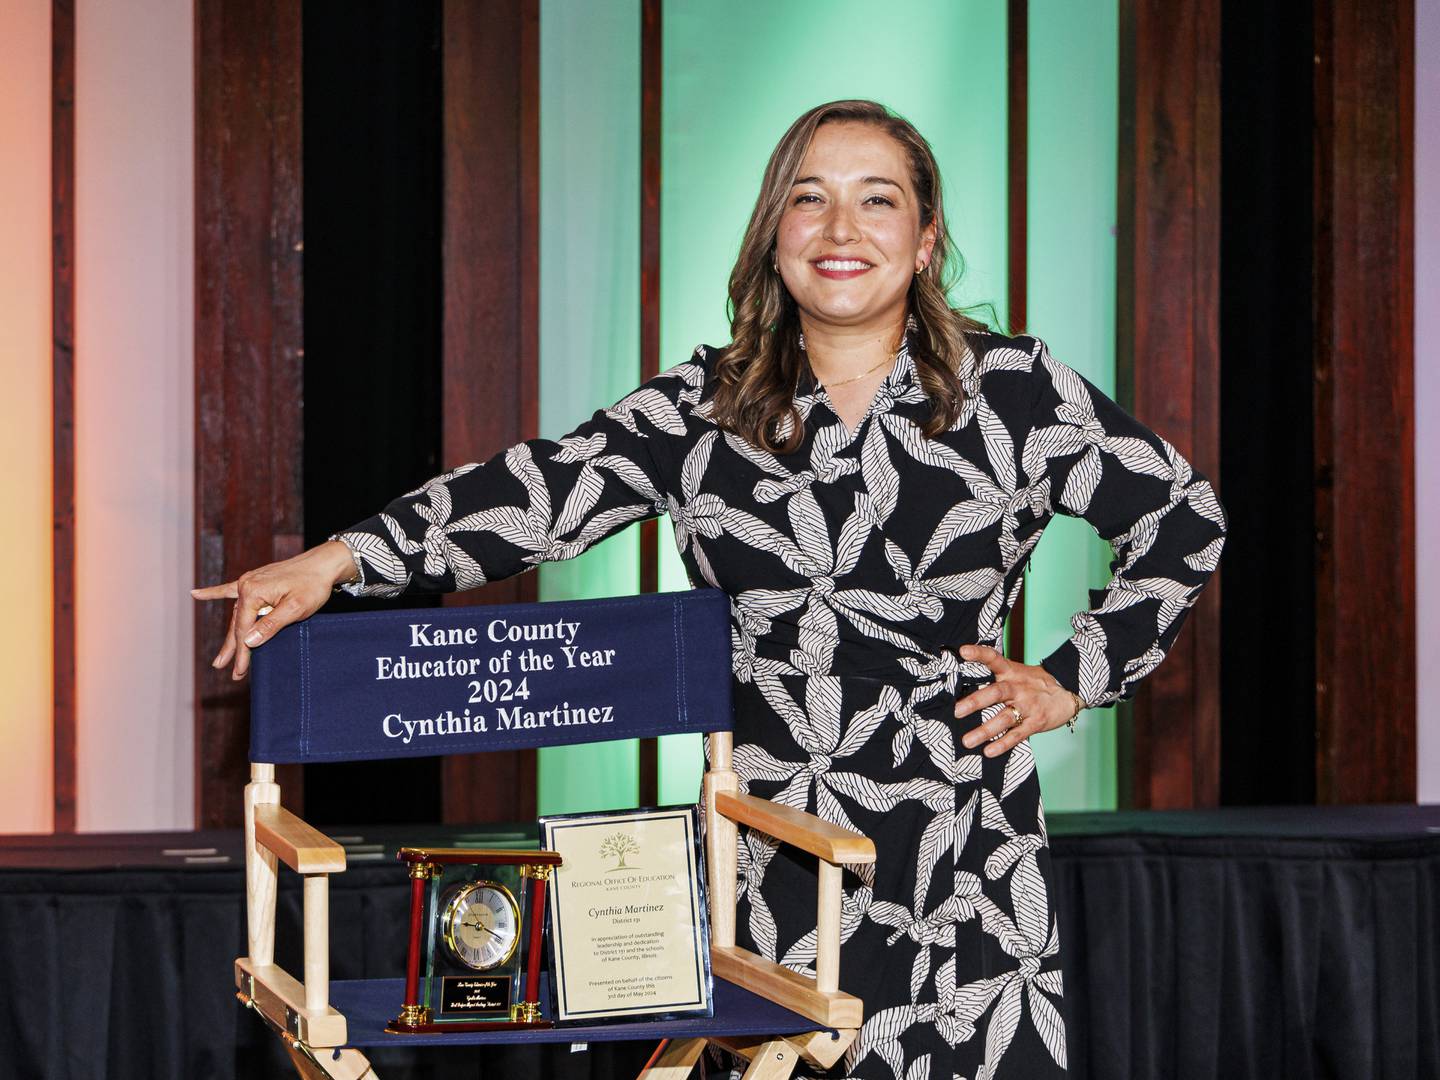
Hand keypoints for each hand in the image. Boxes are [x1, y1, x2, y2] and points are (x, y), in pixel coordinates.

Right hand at [190, 540, 358, 680]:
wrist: (324, 563)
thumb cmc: (313, 585)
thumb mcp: (295, 608)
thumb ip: (271, 624)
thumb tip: (249, 641)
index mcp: (253, 592)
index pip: (244, 629)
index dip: (242, 652)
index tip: (239, 671)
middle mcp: (246, 585)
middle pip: (238, 624)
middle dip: (233, 648)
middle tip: (223, 669)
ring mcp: (250, 582)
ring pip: (237, 614)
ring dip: (231, 635)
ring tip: (221, 657)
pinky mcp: (256, 580)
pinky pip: (230, 590)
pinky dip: (214, 593)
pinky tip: (196, 594)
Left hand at [953, 644, 1080, 756]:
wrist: (1069, 690)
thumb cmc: (1035, 683)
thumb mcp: (1017, 672)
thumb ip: (997, 676)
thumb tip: (965, 683)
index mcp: (1011, 672)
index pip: (994, 658)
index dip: (979, 653)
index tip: (963, 651)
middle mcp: (1018, 688)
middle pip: (997, 692)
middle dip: (976, 702)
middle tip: (956, 711)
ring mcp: (1028, 706)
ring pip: (1005, 718)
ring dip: (985, 730)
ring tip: (967, 741)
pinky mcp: (1036, 722)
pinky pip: (1018, 735)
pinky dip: (1003, 744)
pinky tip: (989, 751)